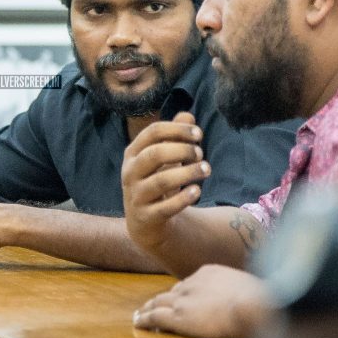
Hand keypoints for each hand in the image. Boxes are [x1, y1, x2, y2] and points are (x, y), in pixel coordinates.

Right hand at [121, 111, 210, 252]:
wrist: (145, 221)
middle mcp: (130, 172)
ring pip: (161, 181)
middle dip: (182, 150)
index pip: (152, 132)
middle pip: (155, 154)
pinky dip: (183, 199)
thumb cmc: (157, 180)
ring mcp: (136, 195)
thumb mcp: (165, 157)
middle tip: (201, 152)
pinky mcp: (145, 216)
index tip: (198, 134)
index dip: (177, 130)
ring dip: (187, 173)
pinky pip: (165, 207)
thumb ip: (175, 135)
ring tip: (206, 169)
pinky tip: (197, 191)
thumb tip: (188, 116)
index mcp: (133, 153)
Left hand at [133, 264, 273, 337]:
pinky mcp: (178, 317)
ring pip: (158, 302)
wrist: (252, 303)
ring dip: (148, 308)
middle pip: (172, 291)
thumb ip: (238, 290)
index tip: (177, 298)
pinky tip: (138, 322)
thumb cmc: (259, 299)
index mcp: (208, 272)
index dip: (181, 292)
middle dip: (162, 299)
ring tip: (140, 314)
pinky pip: (155, 317)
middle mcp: (192, 283)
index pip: (189, 283)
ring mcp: (183, 300)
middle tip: (151, 304)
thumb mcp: (247, 287)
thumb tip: (249, 297)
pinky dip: (144, 319)